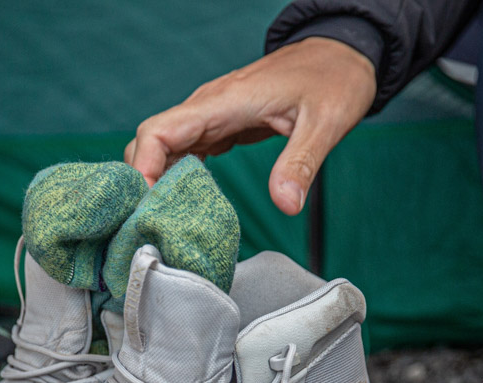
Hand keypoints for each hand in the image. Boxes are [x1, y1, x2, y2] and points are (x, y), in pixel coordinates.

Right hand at [125, 37, 376, 214]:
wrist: (339, 55)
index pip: (158, 130)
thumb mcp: (325, 124)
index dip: (143, 169)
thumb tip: (285, 205)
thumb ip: (300, 164)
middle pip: (150, 143)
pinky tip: (184, 206)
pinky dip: (176, 178)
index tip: (147, 206)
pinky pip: (183, 152)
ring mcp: (211, 117)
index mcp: (223, 103)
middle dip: (143, 184)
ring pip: (163, 148)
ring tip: (163, 224)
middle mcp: (208, 108)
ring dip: (157, 184)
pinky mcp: (220, 127)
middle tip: (152, 227)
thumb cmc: (332, 80)